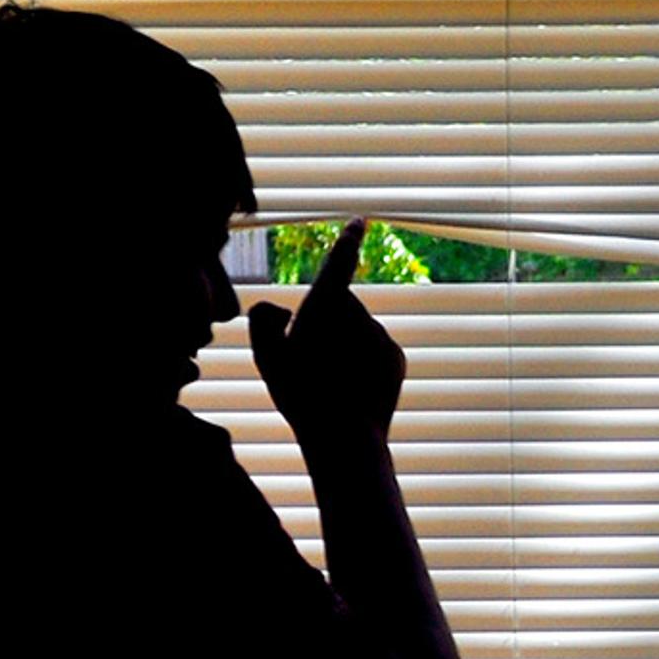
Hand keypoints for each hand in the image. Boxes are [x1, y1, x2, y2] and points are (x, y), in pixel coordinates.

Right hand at [249, 218, 405, 444]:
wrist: (345, 437)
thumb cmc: (300, 395)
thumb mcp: (265, 355)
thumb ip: (262, 319)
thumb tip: (283, 309)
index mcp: (327, 306)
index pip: (339, 262)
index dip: (348, 239)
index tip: (361, 221)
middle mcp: (360, 313)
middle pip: (340, 307)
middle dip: (328, 322)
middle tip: (311, 360)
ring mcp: (380, 335)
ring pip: (358, 329)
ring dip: (345, 344)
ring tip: (331, 379)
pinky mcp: (395, 356)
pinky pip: (376, 349)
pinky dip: (363, 360)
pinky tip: (351, 386)